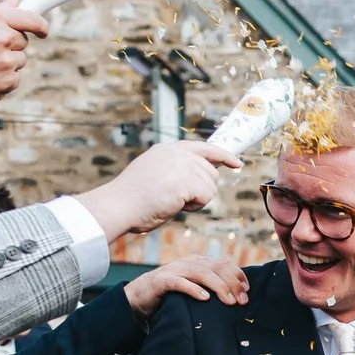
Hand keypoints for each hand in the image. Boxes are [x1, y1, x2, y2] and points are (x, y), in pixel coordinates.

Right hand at [0, 1, 52, 120]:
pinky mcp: (6, 83)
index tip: (43, 30)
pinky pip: (13, 79)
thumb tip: (15, 2)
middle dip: (10, 45)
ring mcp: (6, 62)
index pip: (30, 18)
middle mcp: (2, 38)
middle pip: (23, 41)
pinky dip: (1, 80)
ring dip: (5, 63)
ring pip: (19, 61)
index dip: (40, 25)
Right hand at [76, 141, 241, 239]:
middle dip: (201, 189)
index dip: (223, 156)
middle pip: (211, 172)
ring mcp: (182, 164)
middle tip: (175, 198)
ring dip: (196, 200)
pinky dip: (194, 206)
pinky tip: (174, 205)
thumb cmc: (132, 199)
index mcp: (167, 150)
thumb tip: (201, 176)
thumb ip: (175, 170)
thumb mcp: (154, 174)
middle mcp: (177, 153)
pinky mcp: (186, 179)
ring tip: (170, 200)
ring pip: (210, 186)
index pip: (203, 148)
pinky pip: (206, 197)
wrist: (118, 206)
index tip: (237, 163)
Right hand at [124, 253, 249, 315]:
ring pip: (202, 274)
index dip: (238, 275)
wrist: (139, 296)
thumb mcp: (193, 286)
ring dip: (219, 287)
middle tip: (242, 300)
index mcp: (197, 262)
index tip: (247, 290)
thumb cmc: (171, 294)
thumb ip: (210, 285)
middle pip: (216, 267)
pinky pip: (180, 283)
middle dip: (233, 283)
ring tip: (229, 301)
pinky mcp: (162, 281)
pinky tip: (205, 298)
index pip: (223, 263)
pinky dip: (194, 289)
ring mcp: (175, 270)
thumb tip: (236, 295)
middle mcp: (188, 263)